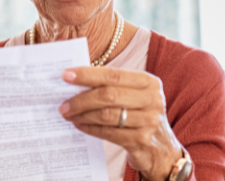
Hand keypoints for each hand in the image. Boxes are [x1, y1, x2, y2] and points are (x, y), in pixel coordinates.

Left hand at [58, 67, 182, 180]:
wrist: (161, 149)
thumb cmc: (139, 115)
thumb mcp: (134, 95)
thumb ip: (112, 86)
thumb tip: (75, 81)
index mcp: (148, 82)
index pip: (113, 75)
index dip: (87, 75)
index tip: (65, 76)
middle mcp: (152, 99)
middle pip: (108, 95)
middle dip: (81, 99)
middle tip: (62, 104)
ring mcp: (149, 121)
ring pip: (106, 115)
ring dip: (82, 115)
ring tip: (68, 114)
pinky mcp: (141, 140)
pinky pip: (108, 132)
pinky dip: (90, 128)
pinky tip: (80, 125)